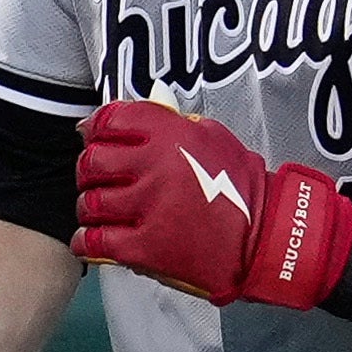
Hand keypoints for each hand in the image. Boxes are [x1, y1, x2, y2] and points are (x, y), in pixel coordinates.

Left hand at [72, 96, 351, 311]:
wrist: (266, 239)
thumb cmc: (240, 187)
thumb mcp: (213, 136)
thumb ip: (172, 121)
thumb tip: (139, 103)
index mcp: (171, 134)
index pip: (110, 120)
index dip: (95, 129)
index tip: (92, 138)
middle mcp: (155, 166)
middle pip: (93, 162)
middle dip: (89, 171)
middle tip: (99, 180)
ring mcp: (147, 207)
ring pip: (89, 203)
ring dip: (89, 207)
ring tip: (101, 211)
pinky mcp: (144, 247)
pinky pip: (94, 240)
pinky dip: (85, 240)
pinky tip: (92, 238)